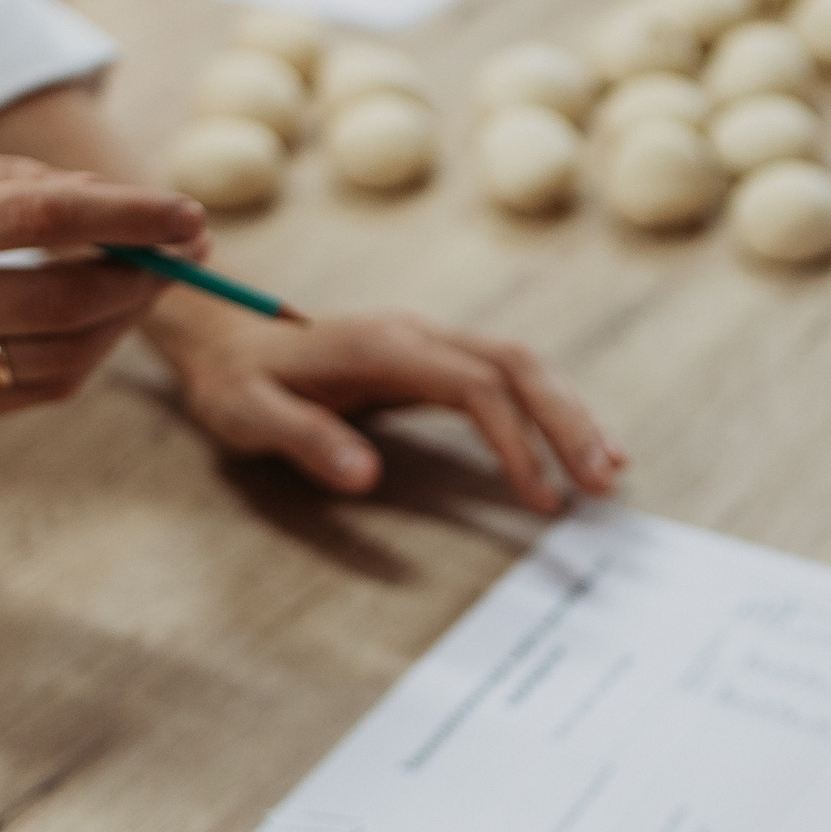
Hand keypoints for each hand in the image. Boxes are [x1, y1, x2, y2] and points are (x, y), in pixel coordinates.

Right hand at [0, 158, 196, 424]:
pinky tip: (104, 318)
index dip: (124, 216)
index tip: (188, 212)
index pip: (34, 219)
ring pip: (61, 356)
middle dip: (143, 276)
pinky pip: (37, 390)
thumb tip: (112, 198)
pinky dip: (88, 353)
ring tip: (153, 280)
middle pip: (59, 300)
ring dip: (126, 319)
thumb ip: (6, 179)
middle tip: (190, 250)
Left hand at [142, 293, 625, 505]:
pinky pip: (508, 376)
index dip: (516, 439)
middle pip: (518, 365)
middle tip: (604, 483)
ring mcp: (429, 341)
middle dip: (568, 422)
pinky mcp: (434, 358)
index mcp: (381, 345)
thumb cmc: (235, 383)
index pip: (474, 385)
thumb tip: (364, 477)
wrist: (222, 335)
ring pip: (523, 366)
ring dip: (570, 415)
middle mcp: (416, 333)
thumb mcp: (249, 416)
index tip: (542, 498)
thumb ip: (306, 441)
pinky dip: (549, 409)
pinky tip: (577, 445)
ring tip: (608, 471)